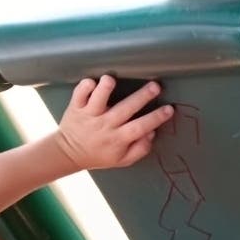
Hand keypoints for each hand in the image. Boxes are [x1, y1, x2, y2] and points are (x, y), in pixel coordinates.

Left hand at [54, 76, 173, 170]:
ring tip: (113, 79)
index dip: (156, 118)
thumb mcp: (123, 160)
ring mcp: (90, 115)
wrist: (69, 153)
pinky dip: (85, 86)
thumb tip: (152, 133)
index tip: (169, 109)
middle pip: (126, 109)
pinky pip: (79, 94)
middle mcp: (105, 125)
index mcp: (119, 139)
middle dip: (142, 97)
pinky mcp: (76, 107)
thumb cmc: (99, 155)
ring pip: (98, 99)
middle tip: (156, 86)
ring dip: (105, 88)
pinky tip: (93, 81)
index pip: (141, 127)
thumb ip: (140, 149)